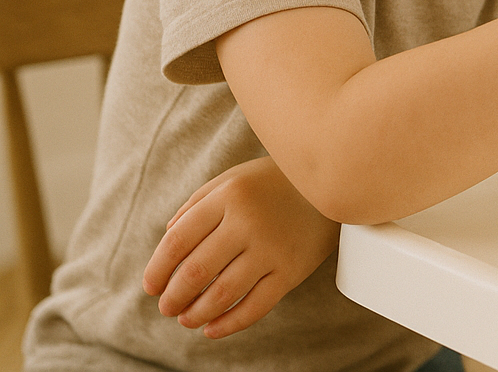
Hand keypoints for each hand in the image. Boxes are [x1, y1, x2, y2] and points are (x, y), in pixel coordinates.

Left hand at [143, 156, 339, 337]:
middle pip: (196, 271)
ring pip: (221, 294)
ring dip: (195, 314)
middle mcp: (249, 222)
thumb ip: (196, 205)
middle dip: (173, 297)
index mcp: (228, 197)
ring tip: (186, 319)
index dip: (157, 270)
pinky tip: (212, 329)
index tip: (151, 287)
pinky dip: (228, 324)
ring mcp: (272, 248)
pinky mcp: (292, 271)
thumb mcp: (233, 180)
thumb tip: (166, 242)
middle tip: (167, 307)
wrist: (334, 184)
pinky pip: (255, 307)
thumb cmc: (274, 182)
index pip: (177, 242)